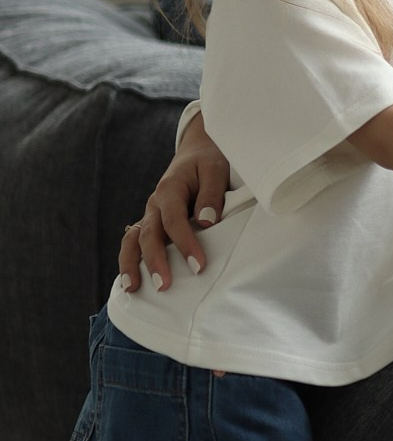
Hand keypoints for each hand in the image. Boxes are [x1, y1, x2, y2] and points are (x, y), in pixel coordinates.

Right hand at [117, 114, 229, 291]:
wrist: (196, 152)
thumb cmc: (208, 162)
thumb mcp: (215, 170)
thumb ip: (211, 195)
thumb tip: (206, 222)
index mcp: (170, 189)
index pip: (174, 220)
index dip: (185, 243)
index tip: (199, 265)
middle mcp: (155, 204)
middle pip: (149, 235)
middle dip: (155, 261)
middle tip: (164, 285)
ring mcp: (150, 215)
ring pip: (133, 240)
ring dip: (131, 264)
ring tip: (133, 289)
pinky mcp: (151, 224)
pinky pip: (134, 243)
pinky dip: (129, 261)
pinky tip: (132, 282)